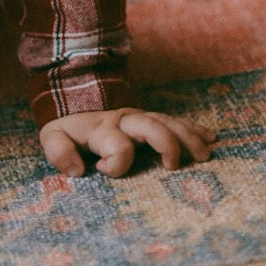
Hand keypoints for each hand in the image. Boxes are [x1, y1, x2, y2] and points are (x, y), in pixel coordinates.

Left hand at [40, 107, 214, 177]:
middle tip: (173, 167)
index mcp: (101, 128)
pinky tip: (210, 137)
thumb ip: (59, 152)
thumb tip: (76, 170)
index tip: (102, 169)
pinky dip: (193, 128)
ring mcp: (140, 117)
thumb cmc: (70, 126)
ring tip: (204, 154)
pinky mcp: (150, 117)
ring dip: (187, 137)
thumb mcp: (55, 136)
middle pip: (149, 125)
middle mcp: (124, 120)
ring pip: (168, 122)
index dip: (115, 162)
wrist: (77, 95)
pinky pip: (175, 120)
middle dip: (165, 143)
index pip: (115, 144)